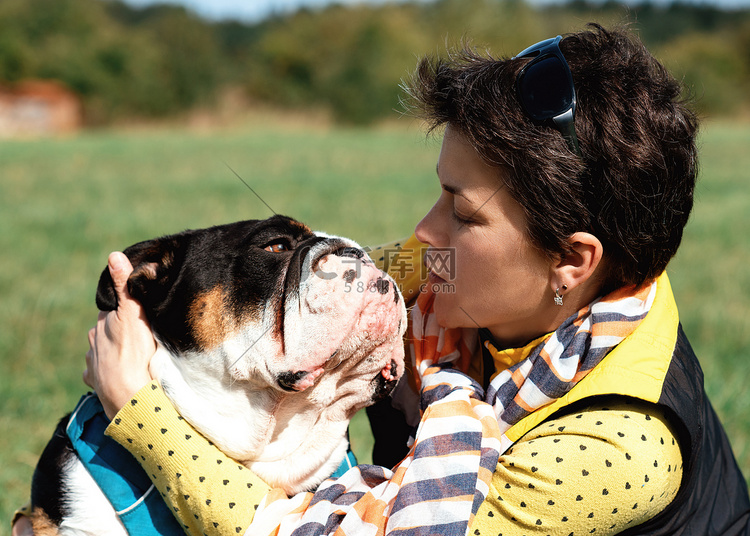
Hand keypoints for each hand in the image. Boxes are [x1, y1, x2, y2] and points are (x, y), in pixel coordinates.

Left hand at [84, 252, 156, 419]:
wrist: (127, 393)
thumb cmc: (133, 353)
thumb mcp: (133, 313)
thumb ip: (123, 285)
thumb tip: (114, 255)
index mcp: (100, 324)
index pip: (110, 310)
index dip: (124, 310)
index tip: (137, 314)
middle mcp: (92, 341)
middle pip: (105, 330)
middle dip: (117, 331)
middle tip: (139, 337)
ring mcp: (91, 363)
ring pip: (100, 351)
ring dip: (111, 352)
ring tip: (130, 358)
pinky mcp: (93, 382)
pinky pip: (96, 373)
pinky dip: (104, 372)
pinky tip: (116, 374)